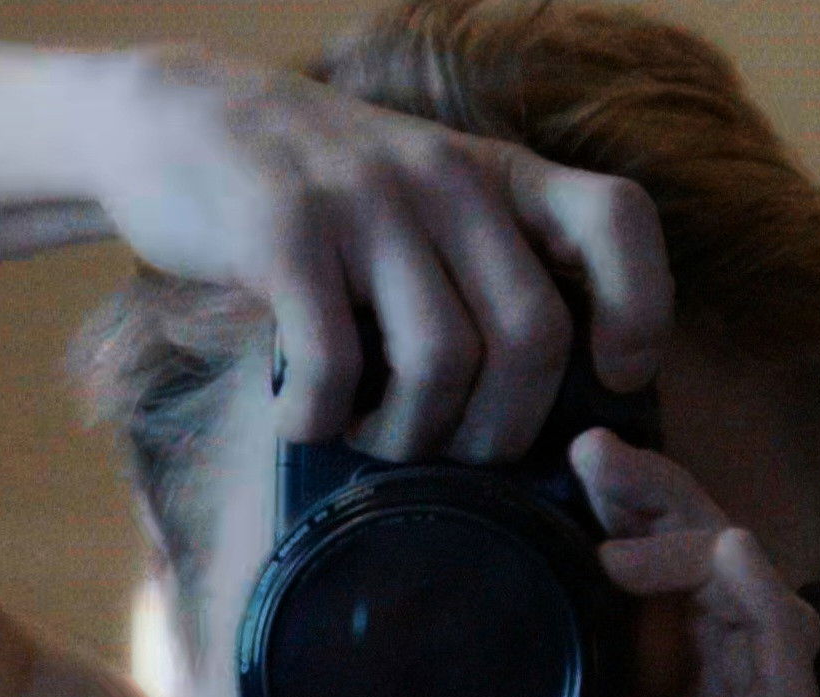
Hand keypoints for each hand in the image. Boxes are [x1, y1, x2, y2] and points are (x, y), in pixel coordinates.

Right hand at [81, 45, 673, 460]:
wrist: (180, 117)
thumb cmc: (317, 195)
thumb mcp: (423, 200)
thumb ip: (484, 266)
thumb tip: (539, 410)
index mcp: (496, 176)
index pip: (617, 219)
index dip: (639, 307)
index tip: (611, 373)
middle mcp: (446, 179)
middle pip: (533, 334)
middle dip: (500, 429)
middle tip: (452, 455)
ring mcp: (367, 202)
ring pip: (442, 360)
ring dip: (408, 436)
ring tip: (368, 440)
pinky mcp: (285, 231)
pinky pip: (333, 360)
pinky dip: (319, 418)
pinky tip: (300, 420)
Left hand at [340, 429, 819, 696]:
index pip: (636, 598)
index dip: (611, 519)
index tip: (549, 469)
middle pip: (692, 571)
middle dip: (651, 493)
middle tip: (585, 450)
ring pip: (741, 589)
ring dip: (690, 521)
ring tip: (616, 493)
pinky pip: (784, 657)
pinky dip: (750, 590)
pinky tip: (696, 551)